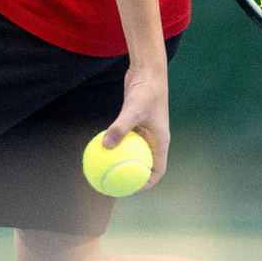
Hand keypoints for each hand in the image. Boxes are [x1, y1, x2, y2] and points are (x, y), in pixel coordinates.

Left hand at [99, 64, 170, 187]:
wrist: (148, 71)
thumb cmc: (146, 91)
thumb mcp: (133, 110)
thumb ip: (120, 127)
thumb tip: (105, 145)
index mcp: (161, 141)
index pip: (158, 169)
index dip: (147, 182)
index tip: (131, 189)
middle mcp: (154, 138)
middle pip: (145, 163)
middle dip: (131, 175)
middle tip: (114, 182)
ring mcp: (145, 131)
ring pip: (134, 151)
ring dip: (123, 160)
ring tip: (105, 169)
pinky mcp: (135, 122)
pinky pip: (125, 138)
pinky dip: (116, 144)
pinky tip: (100, 148)